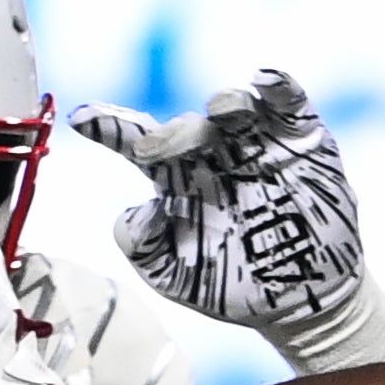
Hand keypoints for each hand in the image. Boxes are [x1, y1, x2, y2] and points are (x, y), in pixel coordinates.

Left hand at [70, 70, 384, 370]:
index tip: (82, 118)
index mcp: (176, 179)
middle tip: (156, 150)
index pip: (136, 142)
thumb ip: (144, 247)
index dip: (109, 127)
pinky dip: (279, 89)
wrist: (302, 303)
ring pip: (236, 107)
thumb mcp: (175, 277)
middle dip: (171, 134)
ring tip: (221, 110)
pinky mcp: (301, 143)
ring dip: (226, 102)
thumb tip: (135, 212)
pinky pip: (289, 106)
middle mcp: (213, 153)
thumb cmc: (232, 286)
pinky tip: (267, 81)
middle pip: (186, 126)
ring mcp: (257, 144)